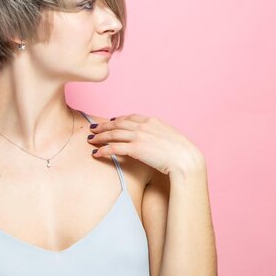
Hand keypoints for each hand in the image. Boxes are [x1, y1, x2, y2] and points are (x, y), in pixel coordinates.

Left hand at [87, 114, 203, 174]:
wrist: (185, 159)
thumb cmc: (181, 151)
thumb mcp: (171, 136)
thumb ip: (160, 133)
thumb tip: (155, 139)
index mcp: (153, 120)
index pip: (130, 117)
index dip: (118, 119)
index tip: (111, 121)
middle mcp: (144, 126)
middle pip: (118, 124)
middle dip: (104, 126)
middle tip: (93, 128)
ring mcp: (139, 136)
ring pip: (113, 134)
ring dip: (100, 136)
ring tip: (91, 140)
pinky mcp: (136, 149)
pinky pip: (115, 148)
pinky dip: (103, 150)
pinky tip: (96, 153)